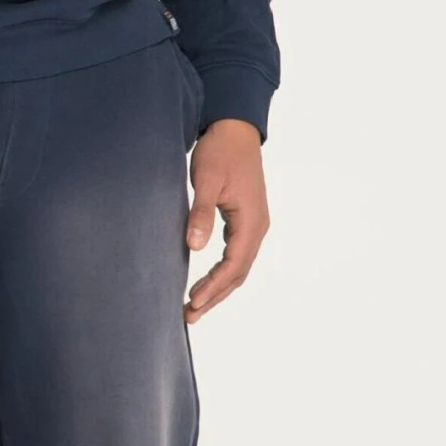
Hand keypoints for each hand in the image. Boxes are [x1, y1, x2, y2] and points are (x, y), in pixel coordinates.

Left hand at [183, 118, 269, 323]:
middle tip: (188, 316)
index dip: (213, 287)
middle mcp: (257, 227)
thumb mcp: (207, 180)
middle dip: (214, 296)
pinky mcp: (246, 220)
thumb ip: (201, 213)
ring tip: (194, 307)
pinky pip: (236, 255)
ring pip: (238, 267)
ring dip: (218, 288)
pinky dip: (221, 272)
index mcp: (251, 221)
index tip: (192, 303)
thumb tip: (194, 246)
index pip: (233, 265)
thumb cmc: (220, 151)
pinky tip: (205, 281)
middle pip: (238, 273)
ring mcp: (254, 224)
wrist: (236, 129)